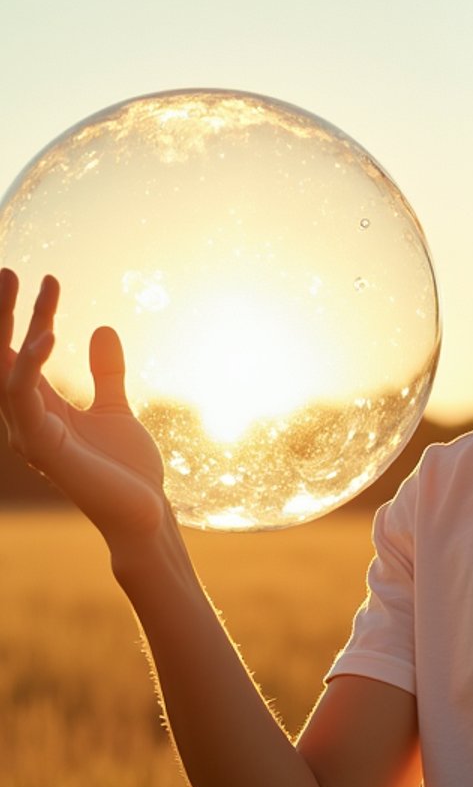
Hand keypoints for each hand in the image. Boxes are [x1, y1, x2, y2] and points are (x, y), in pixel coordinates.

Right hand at [0, 270, 166, 539]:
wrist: (145, 516)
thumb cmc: (127, 471)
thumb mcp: (117, 409)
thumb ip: (105, 373)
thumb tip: (102, 327)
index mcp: (42, 410)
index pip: (27, 353)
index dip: (36, 315)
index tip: (51, 278)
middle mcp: (27, 420)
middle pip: (0, 358)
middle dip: (1, 314)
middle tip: (7, 269)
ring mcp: (30, 434)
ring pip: (4, 370)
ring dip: (8, 326)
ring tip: (22, 284)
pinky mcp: (42, 447)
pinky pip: (23, 398)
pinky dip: (30, 364)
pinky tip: (47, 333)